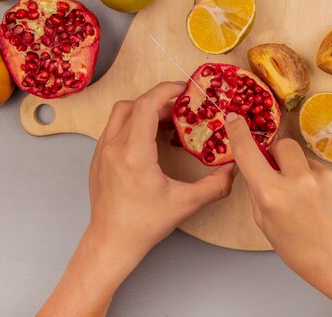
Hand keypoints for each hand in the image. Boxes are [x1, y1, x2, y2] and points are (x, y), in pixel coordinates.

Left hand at [88, 81, 234, 268]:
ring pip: (121, 114)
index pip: (147, 105)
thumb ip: (215, 186)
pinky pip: (113, 129)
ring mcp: (102, 152)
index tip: (184, 89)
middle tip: (180, 110)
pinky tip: (149, 141)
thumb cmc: (144, 225)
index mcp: (134, 154)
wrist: (111, 243)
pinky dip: (132, 124)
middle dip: (159, 101)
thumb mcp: (185, 204)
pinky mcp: (98, 159)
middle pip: (134, 105)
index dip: (166, 91)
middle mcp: (114, 147)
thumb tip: (234, 170)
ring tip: (165, 123)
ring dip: (143, 111)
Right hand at [225, 113, 331, 316]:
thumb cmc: (301, 251)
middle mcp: (298, 181)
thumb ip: (259, 193)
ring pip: (306, 159)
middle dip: (279, 155)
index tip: (234, 117)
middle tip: (282, 175)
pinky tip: (326, 204)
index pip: (249, 153)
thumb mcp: (266, 225)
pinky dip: (321, 183)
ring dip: (302, 172)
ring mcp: (325, 178)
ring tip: (310, 201)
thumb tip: (257, 169)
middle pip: (283, 145)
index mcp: (273, 195)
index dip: (238, 131)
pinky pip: (325, 171)